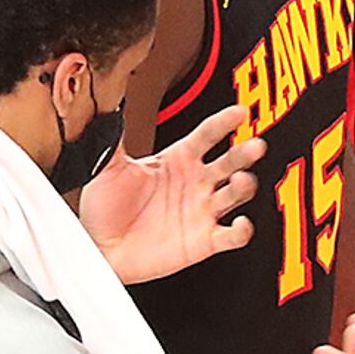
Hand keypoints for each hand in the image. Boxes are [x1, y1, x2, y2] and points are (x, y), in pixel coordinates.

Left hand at [79, 105, 260, 283]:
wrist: (100, 249)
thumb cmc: (105, 210)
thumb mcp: (107, 167)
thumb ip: (111, 137)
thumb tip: (106, 104)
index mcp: (178, 160)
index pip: (207, 134)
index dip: (224, 123)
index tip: (238, 112)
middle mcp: (196, 182)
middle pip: (231, 161)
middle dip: (245, 153)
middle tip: (254, 146)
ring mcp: (203, 211)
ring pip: (237, 194)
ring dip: (244, 186)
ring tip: (241, 180)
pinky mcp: (205, 240)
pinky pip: (233, 235)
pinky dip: (242, 230)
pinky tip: (241, 223)